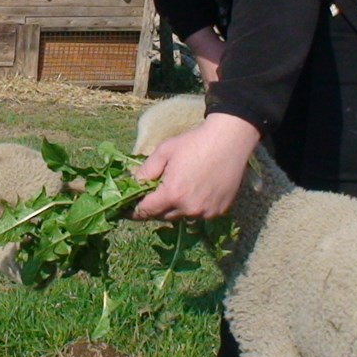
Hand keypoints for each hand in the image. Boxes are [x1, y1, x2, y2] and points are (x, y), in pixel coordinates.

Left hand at [132, 113, 259, 220]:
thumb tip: (132, 183)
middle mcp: (189, 208)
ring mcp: (206, 212)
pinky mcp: (219, 211)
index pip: (145, 212)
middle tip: (154, 193)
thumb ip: (145, 171)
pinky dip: (193, 207)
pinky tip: (196, 190)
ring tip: (178, 189)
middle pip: (163, 216)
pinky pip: (199, 214)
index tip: (127, 209)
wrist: (229, 140)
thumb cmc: (194, 142)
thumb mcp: (164, 152)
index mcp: (172, 194)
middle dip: (155, 207)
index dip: (134, 211)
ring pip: (181, 216)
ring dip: (175, 207)